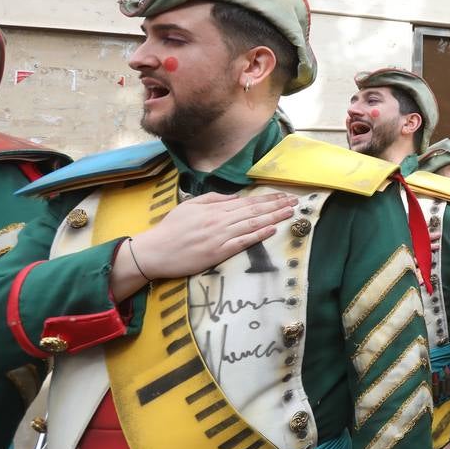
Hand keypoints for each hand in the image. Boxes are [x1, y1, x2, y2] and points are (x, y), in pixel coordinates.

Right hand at [117, 192, 297, 301]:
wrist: (155, 251)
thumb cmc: (171, 229)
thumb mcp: (189, 206)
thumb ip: (213, 199)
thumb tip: (235, 197)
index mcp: (214, 209)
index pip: (247, 202)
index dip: (267, 199)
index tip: (283, 196)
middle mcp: (220, 221)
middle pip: (253, 211)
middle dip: (276, 206)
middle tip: (294, 202)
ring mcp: (220, 237)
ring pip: (252, 224)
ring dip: (273, 217)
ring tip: (289, 213)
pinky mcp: (218, 252)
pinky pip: (243, 242)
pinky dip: (258, 235)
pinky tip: (272, 229)